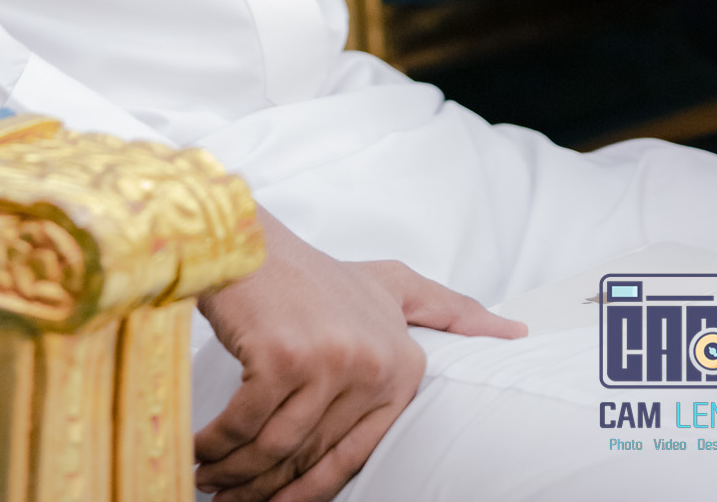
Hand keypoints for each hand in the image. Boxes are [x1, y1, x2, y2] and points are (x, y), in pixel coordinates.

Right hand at [194, 209, 525, 501]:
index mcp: (401, 362)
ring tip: (211, 480)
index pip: (355, 453)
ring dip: (236, 473)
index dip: (311, 489)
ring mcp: (328, 361)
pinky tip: (197, 450)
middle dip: (265, 487)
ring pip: (278, 447)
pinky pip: (247, 426)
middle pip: (311, 454)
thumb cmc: (314, 274)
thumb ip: (451, 311)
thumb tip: (518, 332)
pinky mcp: (281, 358)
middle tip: (231, 500)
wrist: (248, 239)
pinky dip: (216, 444)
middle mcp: (372, 364)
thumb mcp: (391, 286)